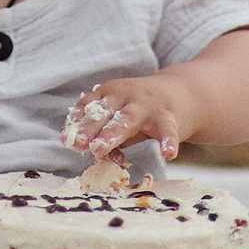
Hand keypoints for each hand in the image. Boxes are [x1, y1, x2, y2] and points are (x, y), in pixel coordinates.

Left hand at [61, 75, 188, 161]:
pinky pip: (167, 131)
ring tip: (100, 149)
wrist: (182, 94)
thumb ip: (106, 133)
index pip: (89, 106)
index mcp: (110, 93)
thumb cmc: (142, 110)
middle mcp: (126, 95)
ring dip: (112, 133)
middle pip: (106, 112)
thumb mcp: (121, 117)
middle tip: (78, 144)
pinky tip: (168, 155)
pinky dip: (168, 142)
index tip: (65, 139)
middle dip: (90, 128)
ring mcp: (148, 105)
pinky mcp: (169, 117)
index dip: (77, 122)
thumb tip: (91, 153)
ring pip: (128, 119)